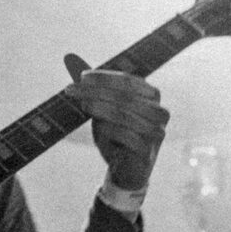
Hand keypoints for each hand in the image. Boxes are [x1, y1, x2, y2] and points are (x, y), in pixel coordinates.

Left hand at [63, 56, 168, 191]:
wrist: (125, 170)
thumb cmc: (116, 135)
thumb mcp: (103, 109)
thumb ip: (94, 89)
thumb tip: (73, 61)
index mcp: (151, 96)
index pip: (127, 80)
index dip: (103, 77)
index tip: (80, 77)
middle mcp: (159, 111)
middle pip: (125, 96)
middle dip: (95, 91)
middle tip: (71, 90)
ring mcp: (156, 132)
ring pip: (126, 114)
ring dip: (100, 107)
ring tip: (82, 105)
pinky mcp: (147, 152)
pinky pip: (128, 136)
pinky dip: (111, 130)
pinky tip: (99, 127)